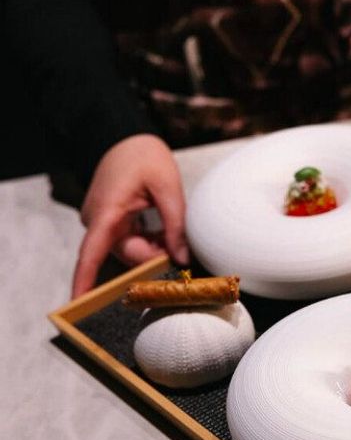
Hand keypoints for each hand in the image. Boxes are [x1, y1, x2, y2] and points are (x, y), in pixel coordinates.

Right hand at [72, 134, 188, 296]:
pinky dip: (149, 240)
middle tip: (181, 249)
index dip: (85, 280)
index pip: (91, 253)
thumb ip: (176, 225)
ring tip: (173, 231)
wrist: (127, 137)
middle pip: (125, 254)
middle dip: (153, 257)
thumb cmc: (145, 157)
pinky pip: (129, 240)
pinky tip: (164, 230)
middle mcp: (99, 221)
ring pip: (130, 249)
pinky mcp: (111, 221)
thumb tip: (182, 258)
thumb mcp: (168, 187)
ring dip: (153, 247)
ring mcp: (103, 222)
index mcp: (107, 213)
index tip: (80, 302)